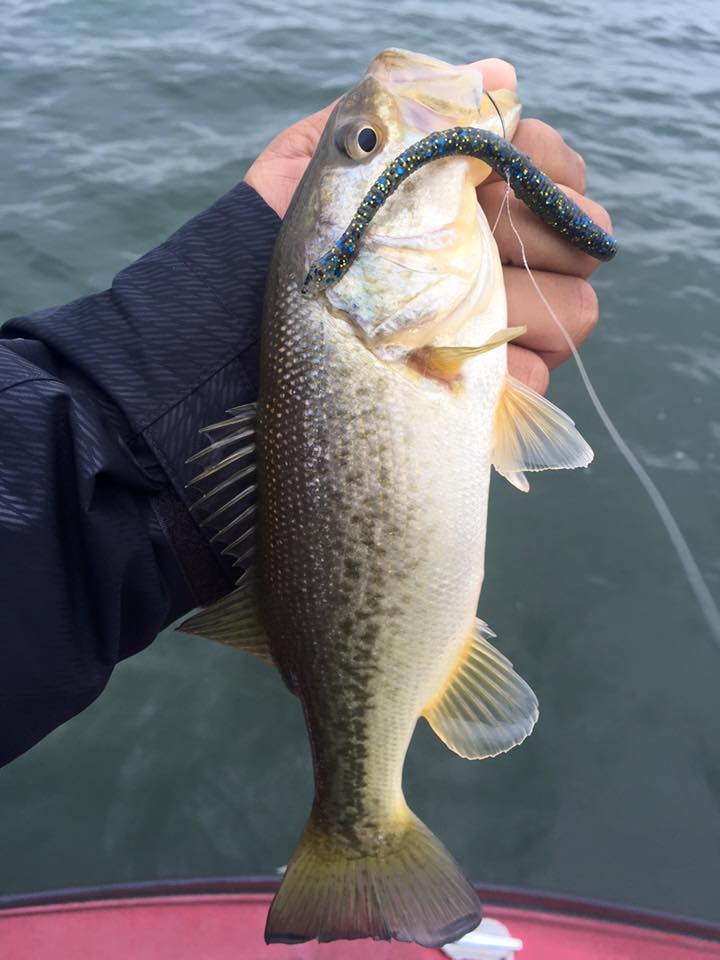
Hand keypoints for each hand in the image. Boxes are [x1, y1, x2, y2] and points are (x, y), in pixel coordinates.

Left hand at [245, 59, 609, 393]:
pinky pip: (542, 374)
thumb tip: (499, 70)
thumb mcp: (329, 158)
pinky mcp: (488, 389)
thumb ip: (409, 109)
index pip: (544, 166)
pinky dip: (517, 365)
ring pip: (574, 307)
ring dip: (535, 299)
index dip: (543, 159)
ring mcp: (493, 327)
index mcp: (458, 202)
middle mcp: (487, 261)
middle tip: (496, 233)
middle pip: (580, 237)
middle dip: (555, 227)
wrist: (245, 338)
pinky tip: (462, 360)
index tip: (508, 164)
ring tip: (466, 304)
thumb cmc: (289, 247)